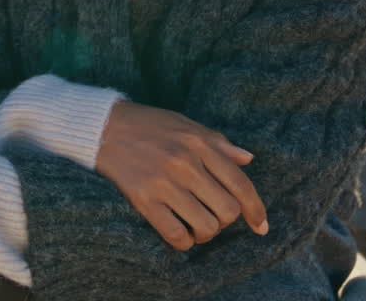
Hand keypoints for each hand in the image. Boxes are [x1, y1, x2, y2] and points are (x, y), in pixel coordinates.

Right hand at [95, 101, 267, 250]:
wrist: (104, 127)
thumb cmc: (149, 125)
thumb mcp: (186, 124)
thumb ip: (218, 142)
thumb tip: (248, 159)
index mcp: (200, 144)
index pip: (240, 184)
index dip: (255, 210)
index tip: (261, 226)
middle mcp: (186, 164)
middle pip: (227, 210)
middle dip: (225, 221)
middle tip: (213, 216)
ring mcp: (165, 183)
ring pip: (206, 227)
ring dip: (205, 233)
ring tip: (196, 224)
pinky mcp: (144, 200)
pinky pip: (176, 235)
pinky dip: (184, 241)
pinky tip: (180, 232)